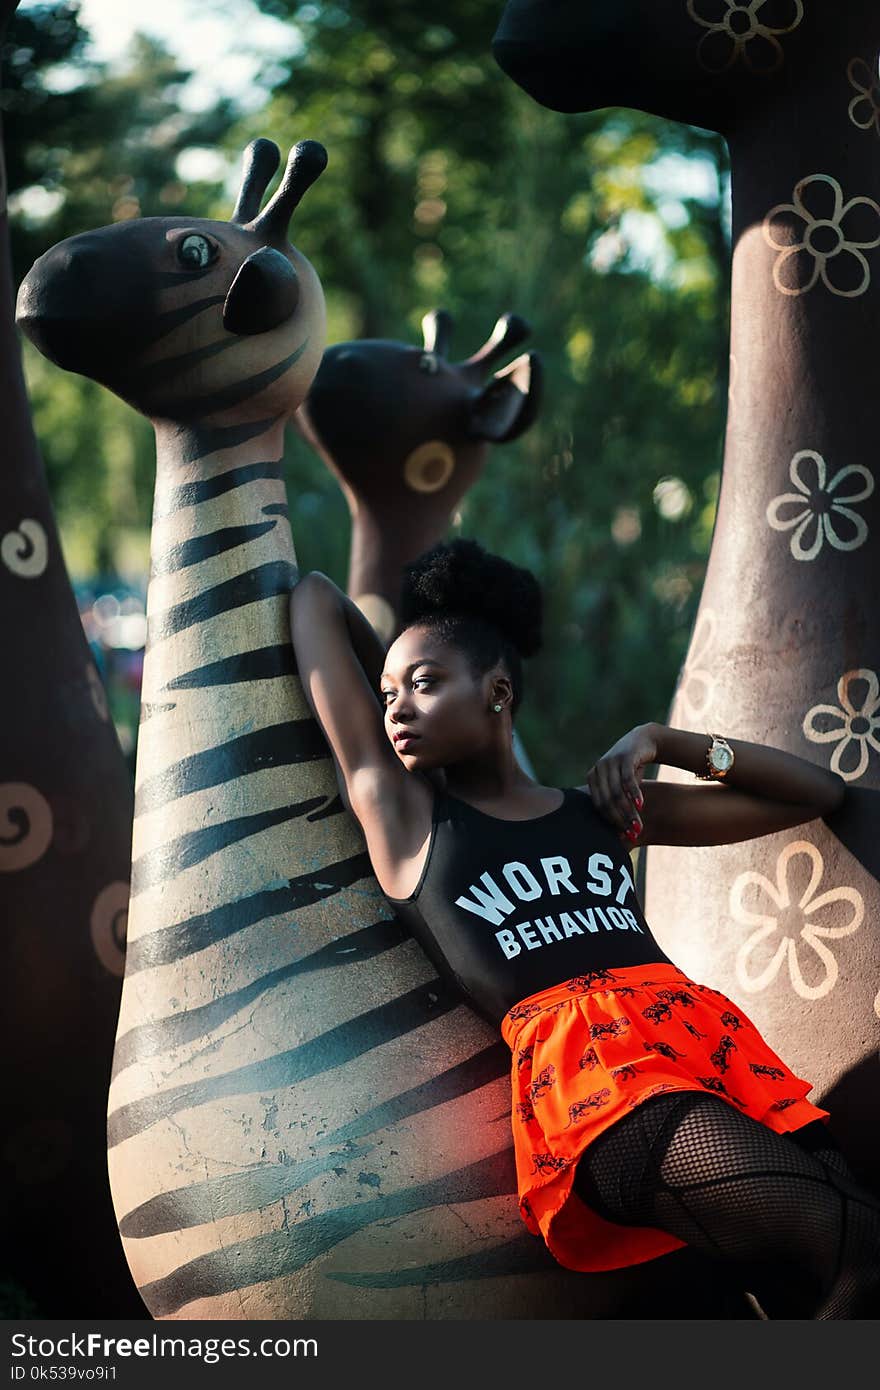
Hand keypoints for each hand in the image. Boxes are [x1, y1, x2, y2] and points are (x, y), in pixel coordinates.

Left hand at [585, 724, 657, 842]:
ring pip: (617, 793)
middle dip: (620, 820)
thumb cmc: (631, 769)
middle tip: (633, 833)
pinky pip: (627, 779)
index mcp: (592, 777)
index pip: (598, 805)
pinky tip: (640, 805)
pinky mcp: (624, 757)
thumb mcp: (621, 785)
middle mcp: (598, 769)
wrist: (643, 741)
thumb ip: (617, 803)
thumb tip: (621, 835)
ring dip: (628, 811)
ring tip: (638, 825)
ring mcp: (610, 761)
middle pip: (607, 801)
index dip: (611, 821)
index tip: (624, 835)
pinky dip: (634, 794)